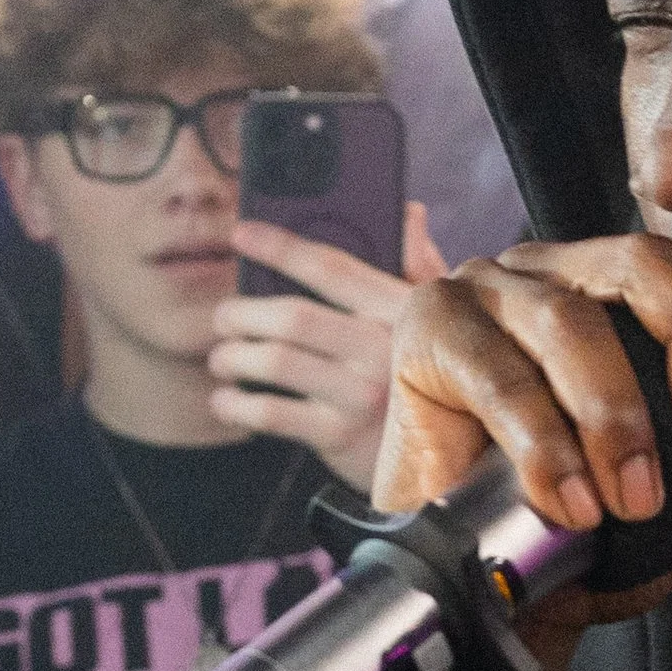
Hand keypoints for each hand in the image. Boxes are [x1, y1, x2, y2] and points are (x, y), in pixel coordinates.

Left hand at [208, 203, 450, 488]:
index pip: (333, 269)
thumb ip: (418, 265)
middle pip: (293, 318)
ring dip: (233, 357)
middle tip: (223, 317)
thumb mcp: (436, 319)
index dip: (282, 247)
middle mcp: (383, 349)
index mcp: (401, 311)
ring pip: (275, 362)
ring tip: (222, 358)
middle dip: (242, 313)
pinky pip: (272, 414)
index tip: (240, 234)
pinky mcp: (342, 437)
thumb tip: (409, 212)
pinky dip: (237, 405)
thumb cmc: (432, 375)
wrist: (449, 458)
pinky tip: (226, 400)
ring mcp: (363, 395)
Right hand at [375, 233, 671, 670]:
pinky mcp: (428, 330)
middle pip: (643, 258)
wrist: (495, 593)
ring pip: (568, 319)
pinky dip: (544, 444)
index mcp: (626, 288)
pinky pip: (496, 374)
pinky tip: (572, 503)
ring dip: (615, 414)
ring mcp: (489, 291)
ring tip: (633, 499)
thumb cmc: (595, 527)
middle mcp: (561, 271)